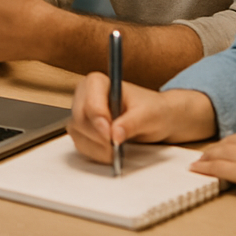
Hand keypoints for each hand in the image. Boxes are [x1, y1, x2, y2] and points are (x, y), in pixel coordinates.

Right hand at [69, 73, 216, 163]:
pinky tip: (110, 152)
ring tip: (116, 150)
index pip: (89, 99)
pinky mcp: (83, 129)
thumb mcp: (148, 115)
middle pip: (79, 118)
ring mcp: (83, 112)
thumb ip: (131, 123)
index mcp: (99, 82)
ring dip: (96, 146)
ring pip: (77, 132)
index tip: (109, 134)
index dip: (97, 117)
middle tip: (116, 146)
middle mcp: (86, 95)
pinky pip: (80, 143)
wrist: (158, 119)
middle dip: (97, 136)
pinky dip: (94, 152)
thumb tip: (114, 136)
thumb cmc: (153, 110)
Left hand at [192, 124, 235, 206]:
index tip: (215, 148)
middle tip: (199, 155)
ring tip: (195, 162)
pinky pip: (224, 169)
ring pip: (222, 154)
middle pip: (227, 144)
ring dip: (206, 159)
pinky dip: (208, 169)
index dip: (225, 144)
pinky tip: (197, 169)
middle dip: (211, 150)